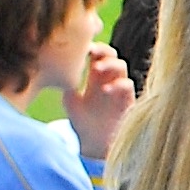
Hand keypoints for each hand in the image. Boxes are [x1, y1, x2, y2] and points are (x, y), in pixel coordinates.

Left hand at [63, 42, 134, 160]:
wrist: (94, 142)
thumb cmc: (82, 120)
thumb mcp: (70, 100)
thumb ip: (69, 85)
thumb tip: (61, 71)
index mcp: (95, 77)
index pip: (98, 54)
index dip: (92, 47)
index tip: (81, 47)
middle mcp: (109, 80)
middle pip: (112, 55)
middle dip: (103, 50)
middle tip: (91, 51)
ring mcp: (119, 89)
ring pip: (122, 66)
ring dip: (110, 64)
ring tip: (96, 68)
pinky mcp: (127, 101)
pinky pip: (128, 85)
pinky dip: (118, 84)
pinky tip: (105, 89)